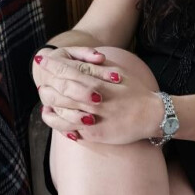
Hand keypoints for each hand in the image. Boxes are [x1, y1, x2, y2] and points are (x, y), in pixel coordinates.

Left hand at [36, 50, 160, 144]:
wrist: (152, 115)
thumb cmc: (135, 91)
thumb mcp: (117, 72)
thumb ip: (96, 67)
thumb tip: (77, 61)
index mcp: (97, 82)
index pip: (65, 71)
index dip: (51, 66)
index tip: (42, 61)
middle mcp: (92, 100)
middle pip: (58, 92)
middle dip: (47, 88)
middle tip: (43, 86)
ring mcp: (92, 118)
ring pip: (60, 112)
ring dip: (50, 107)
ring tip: (46, 104)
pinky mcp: (95, 134)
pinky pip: (70, 129)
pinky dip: (59, 124)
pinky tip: (57, 120)